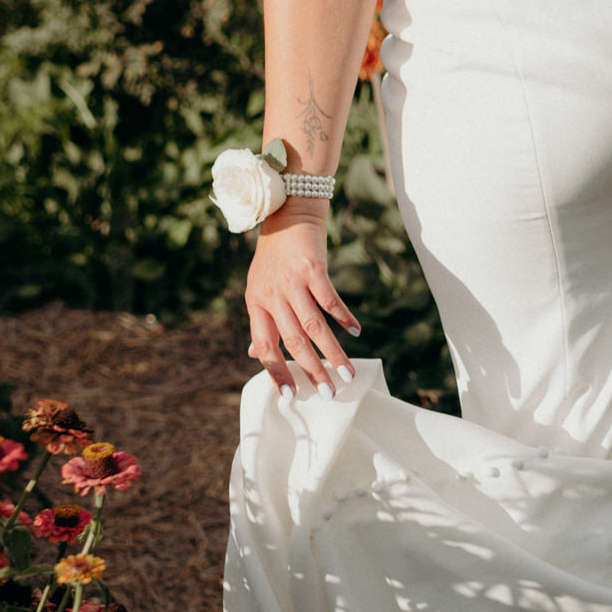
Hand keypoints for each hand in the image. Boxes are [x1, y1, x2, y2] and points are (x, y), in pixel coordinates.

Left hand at [245, 199, 359, 397]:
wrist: (287, 215)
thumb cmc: (274, 255)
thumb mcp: (259, 288)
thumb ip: (261, 321)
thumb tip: (257, 355)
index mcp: (255, 303)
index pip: (264, 347)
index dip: (277, 372)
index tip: (292, 396)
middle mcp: (271, 295)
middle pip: (293, 342)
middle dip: (313, 371)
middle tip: (330, 394)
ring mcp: (292, 282)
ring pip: (314, 327)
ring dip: (333, 353)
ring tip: (348, 373)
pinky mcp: (313, 269)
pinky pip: (330, 300)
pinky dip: (344, 318)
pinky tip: (356, 332)